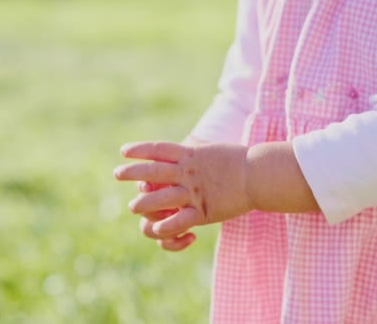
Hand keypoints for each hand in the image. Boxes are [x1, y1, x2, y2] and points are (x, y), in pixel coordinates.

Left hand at [114, 141, 251, 237]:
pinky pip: (178, 221)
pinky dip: (164, 226)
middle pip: (152, 171)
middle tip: (117, 174)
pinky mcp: (203, 211)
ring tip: (133, 206)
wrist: (259, 175)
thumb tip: (182, 152)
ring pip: (159, 199)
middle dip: (131, 173)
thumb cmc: (239, 162)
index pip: (158, 149)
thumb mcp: (212, 152)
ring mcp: (194, 192)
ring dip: (142, 203)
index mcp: (190, 155)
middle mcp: (188, 172)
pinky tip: (156, 227)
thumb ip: (194, 154)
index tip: (123, 151)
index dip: (139, 149)